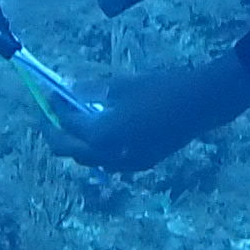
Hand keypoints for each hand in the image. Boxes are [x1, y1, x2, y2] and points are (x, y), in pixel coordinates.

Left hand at [47, 53, 249, 172]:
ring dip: (76, 142)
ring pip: (88, 159)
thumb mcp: (121, 84)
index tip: (49, 93)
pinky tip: (101, 131)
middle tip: (48, 114)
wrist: (201, 105)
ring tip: (73, 121)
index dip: (54, 108)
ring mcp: (126, 164)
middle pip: (69, 150)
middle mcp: (109, 156)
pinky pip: (107, 161)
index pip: (66, 125)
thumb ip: (91, 92)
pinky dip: (97, 148)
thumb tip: (69, 91)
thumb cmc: (161, 88)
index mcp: (101, 135)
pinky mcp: (140, 164)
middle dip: (54, 132)